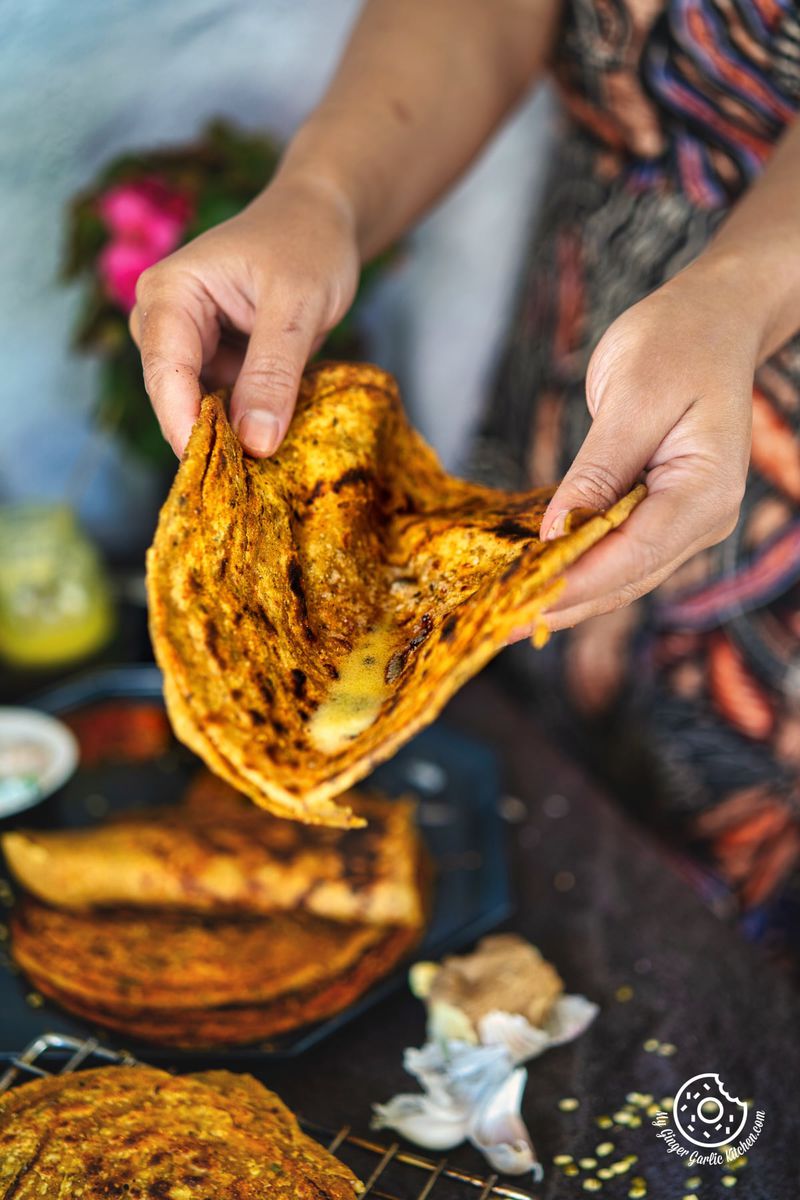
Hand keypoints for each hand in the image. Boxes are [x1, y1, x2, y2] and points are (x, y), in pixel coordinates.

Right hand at [129, 174, 359, 456]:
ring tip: (267, 465)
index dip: (185, 425)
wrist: (319, 222)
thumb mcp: (297, 306)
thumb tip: (255, 443)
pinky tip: (272, 440)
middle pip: (173, 396)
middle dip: (208, 436)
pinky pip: (221, 406)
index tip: (213, 471)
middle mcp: (162, 320)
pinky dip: (245, 424)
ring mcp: (185, 345)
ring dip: (229, 435)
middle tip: (249, 481)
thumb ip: (274, 373)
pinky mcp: (211, 363)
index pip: (165, 371)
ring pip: (197, 408)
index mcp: (169, 293)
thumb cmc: (306, 244)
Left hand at [536, 262, 756, 630]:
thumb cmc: (678, 342)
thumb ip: (597, 470)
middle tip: (497, 626)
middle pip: (626, 578)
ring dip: (566, 597)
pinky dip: (577, 568)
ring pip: (621, 575)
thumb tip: (556, 532)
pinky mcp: (662, 513)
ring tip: (506, 617)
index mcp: (706, 491)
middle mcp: (703, 518)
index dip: (575, 583)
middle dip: (563, 604)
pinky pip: (617, 552)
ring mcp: (685, 521)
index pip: (633, 553)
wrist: (714, 319)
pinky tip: (536, 582)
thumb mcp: (632, 397)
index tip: (520, 603)